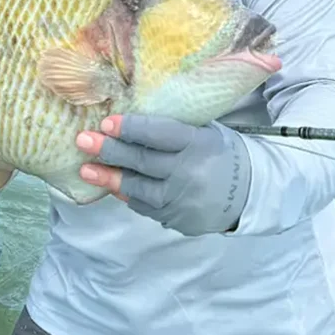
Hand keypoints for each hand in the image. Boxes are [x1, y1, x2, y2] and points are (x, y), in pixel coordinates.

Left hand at [76, 114, 250, 236]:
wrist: (252, 192)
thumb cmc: (220, 151)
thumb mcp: (204, 130)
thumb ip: (173, 125)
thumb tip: (128, 114)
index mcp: (198, 144)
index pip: (159, 134)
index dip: (131, 128)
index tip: (105, 123)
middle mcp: (190, 173)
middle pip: (143, 161)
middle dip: (110, 151)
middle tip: (82, 141)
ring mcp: (184, 200)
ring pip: (139, 189)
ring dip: (109, 178)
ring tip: (85, 170)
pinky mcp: (179, 220)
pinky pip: (147, 207)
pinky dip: (128, 195)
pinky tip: (110, 185)